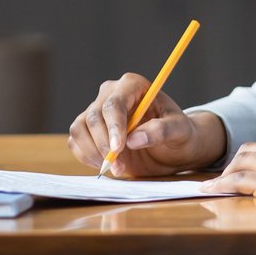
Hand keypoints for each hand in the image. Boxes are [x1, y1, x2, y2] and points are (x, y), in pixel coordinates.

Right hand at [67, 73, 225, 176]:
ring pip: (79, 128)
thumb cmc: (179, 133)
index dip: (113, 127)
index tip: (118, 150)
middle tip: (119, 168)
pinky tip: (105, 165)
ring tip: (116, 168)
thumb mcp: (179, 131)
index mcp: (132, 85)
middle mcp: (111, 93)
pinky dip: (86, 156)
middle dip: (104, 145)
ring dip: (93, 152)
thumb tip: (135, 139)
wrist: (172, 146)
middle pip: (94, 117)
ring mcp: (97, 110)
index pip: (114, 104)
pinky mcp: (89, 129)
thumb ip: (160, 131)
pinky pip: (76, 140)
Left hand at [201, 136, 255, 254]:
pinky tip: (214, 192)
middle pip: (251, 152)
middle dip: (231, 167)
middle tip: (218, 183)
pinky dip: (223, 185)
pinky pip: (240, 180)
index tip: (230, 174)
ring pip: (243, 163)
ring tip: (213, 188)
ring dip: (224, 176)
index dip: (243, 162)